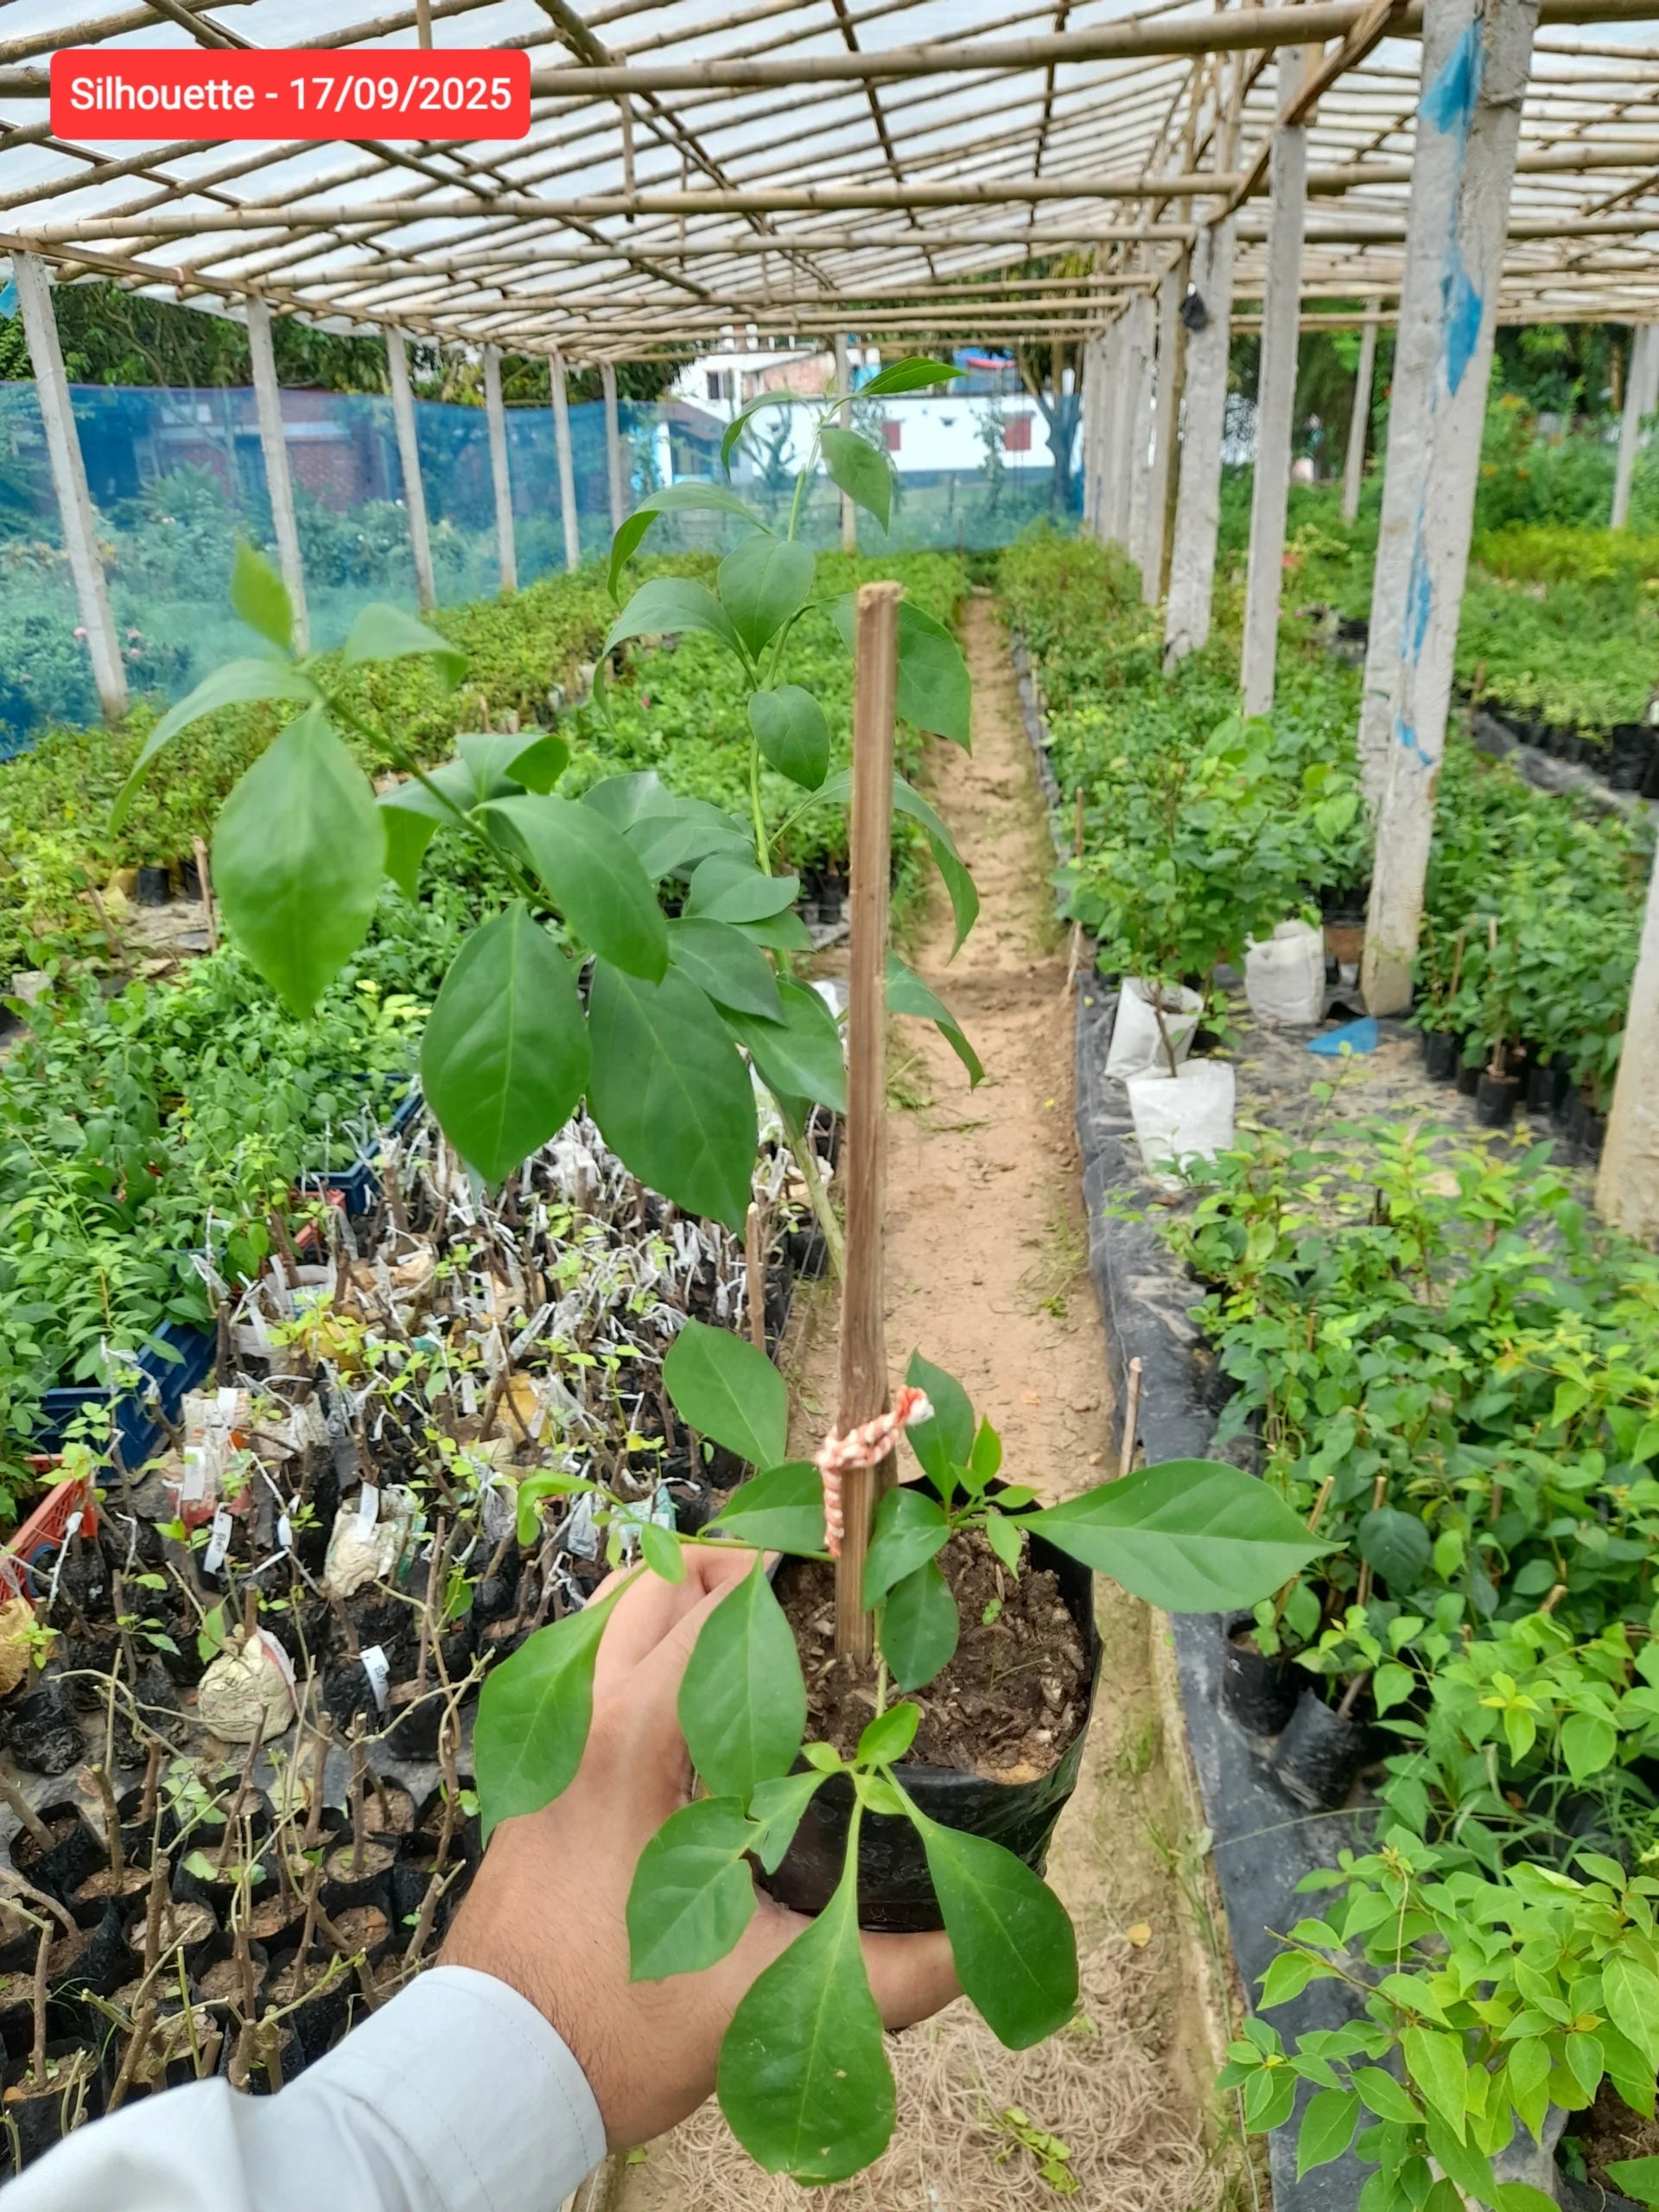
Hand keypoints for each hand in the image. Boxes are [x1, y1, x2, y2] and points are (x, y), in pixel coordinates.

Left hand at [442, 1546, 959, 2149]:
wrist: (498, 2075)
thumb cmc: (619, 2028)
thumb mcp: (766, 1993)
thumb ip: (888, 1973)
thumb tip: (976, 1945)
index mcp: (634, 1746)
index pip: (714, 1613)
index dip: (780, 1574)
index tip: (840, 1566)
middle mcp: (581, 1725)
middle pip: (651, 1589)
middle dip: (726, 1567)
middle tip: (801, 1583)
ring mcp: (547, 1749)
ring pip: (602, 1621)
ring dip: (671, 1599)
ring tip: (746, 1615)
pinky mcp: (534, 1780)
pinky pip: (581, 1669)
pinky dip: (630, 1645)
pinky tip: (684, 1688)